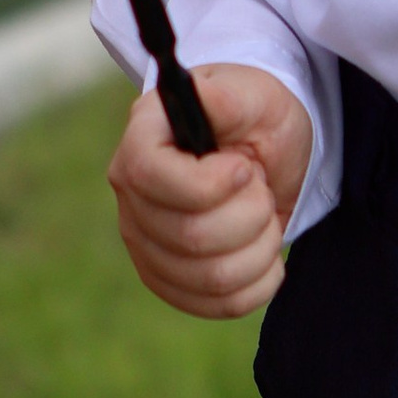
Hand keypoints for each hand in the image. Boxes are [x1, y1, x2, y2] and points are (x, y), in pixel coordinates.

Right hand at [108, 62, 311, 321]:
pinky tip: (266, 255)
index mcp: (141, 139)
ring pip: (210, 277)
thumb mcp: (252, 94)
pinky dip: (258, 284)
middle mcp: (131, 194)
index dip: (208, 184)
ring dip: (260, 248)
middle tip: (261, 186)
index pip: (149, 177)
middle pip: (189, 236)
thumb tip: (198, 93)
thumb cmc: (256, 115)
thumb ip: (225, 96)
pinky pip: (216, 305)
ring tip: (264, 215)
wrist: (265, 151)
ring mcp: (144, 241)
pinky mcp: (167, 279)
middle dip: (250, 214)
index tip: (245, 168)